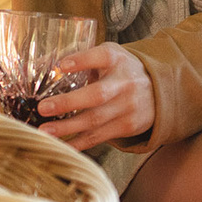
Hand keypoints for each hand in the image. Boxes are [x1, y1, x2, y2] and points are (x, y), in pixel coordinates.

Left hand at [33, 43, 154, 151]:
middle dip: (68, 103)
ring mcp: (127, 106)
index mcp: (116, 59)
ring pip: (95, 120)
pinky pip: (99, 136)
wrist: (159, 91)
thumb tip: (42, 64)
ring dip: (68, 128)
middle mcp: (124, 83)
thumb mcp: (108, 56)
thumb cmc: (122, 70)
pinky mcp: (126, 126)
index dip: (82, 60)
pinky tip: (61, 145)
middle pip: (96, 95)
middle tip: (43, 108)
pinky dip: (78, 143)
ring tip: (45, 131)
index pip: (101, 57)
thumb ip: (81, 58)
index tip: (61, 65)